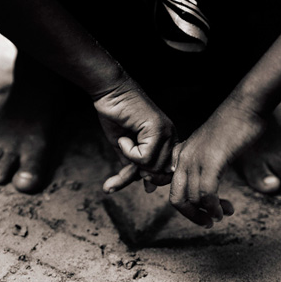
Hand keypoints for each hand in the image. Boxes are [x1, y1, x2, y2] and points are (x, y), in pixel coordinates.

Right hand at [93, 77, 175, 193]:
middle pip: (159, 173)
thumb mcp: (126, 149)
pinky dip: (129, 151)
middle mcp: (170, 138)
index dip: (148, 178)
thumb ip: (137, 167)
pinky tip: (125, 137)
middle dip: (136, 173)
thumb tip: (149, 188)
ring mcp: (166, 133)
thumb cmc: (116, 117)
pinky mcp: (157, 129)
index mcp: (166, 142)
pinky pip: (144, 157)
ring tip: (123, 142)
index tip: (128, 175)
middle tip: (120, 160)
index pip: (166, 173)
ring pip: (153, 167)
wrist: (110, 93)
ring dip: (131, 160)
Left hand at [169, 101, 263, 226]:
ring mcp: (196, 159)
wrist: (246, 106)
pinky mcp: (212, 160)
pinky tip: (223, 210)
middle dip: (192, 216)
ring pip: (192, 199)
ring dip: (209, 213)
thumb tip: (207, 186)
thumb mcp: (211, 148)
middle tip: (209, 223)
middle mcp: (183, 158)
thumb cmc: (234, 126)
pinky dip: (214, 207)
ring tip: (224, 214)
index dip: (186, 208)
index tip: (203, 214)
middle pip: (177, 200)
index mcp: (181, 156)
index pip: (173, 189)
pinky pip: (206, 193)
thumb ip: (204, 165)